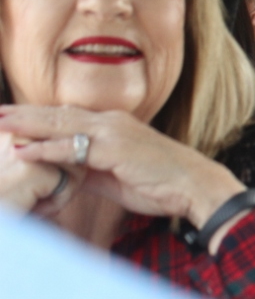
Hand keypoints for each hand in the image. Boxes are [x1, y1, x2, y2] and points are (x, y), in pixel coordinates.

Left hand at [0, 105, 245, 231]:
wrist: (193, 185)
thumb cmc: (160, 183)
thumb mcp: (117, 176)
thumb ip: (89, 170)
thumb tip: (63, 174)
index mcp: (113, 126)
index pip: (67, 117)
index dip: (37, 117)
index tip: (10, 117)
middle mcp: (111, 122)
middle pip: (58, 115)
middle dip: (22, 114)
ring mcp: (113, 133)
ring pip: (60, 125)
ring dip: (26, 124)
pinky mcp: (114, 149)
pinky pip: (73, 148)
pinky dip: (46, 148)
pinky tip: (23, 150)